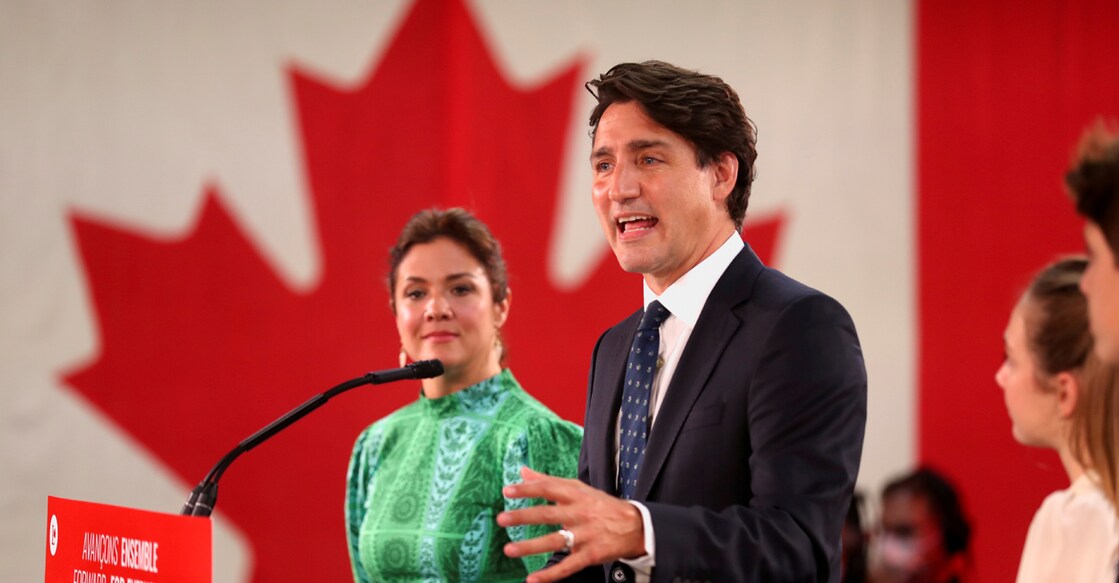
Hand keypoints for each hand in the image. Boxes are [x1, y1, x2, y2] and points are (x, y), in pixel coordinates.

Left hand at [498, 466, 645, 582]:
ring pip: (555, 542)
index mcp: (576, 495)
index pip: (549, 489)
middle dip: (524, 517)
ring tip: (509, 550)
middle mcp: (579, 514)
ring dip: (531, 547)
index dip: (528, 489)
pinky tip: (533, 580)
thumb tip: (523, 471)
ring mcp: (585, 536)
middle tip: (502, 519)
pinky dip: (550, 575)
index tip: (507, 491)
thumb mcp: (578, 489)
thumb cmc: (600, 505)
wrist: (635, 526)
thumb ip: (549, 481)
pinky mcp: (590, 555)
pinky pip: (568, 566)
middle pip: (548, 515)